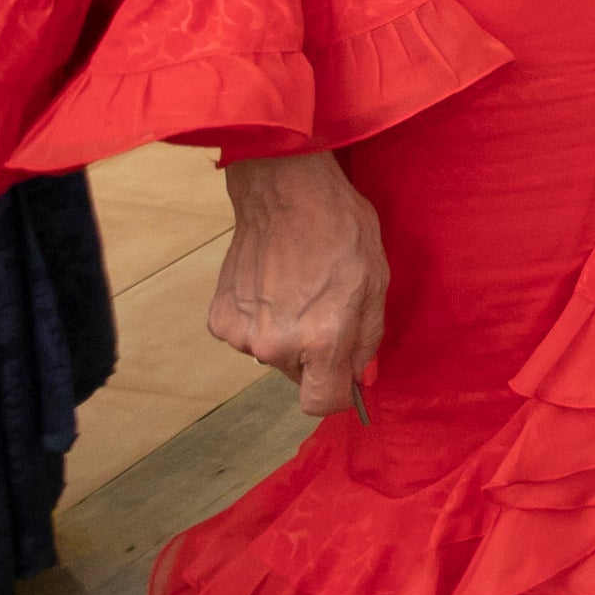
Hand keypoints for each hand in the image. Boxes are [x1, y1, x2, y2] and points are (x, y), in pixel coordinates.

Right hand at [212, 152, 386, 416]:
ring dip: (286, 335)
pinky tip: (272, 285)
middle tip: (323, 308)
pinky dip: (260, 320)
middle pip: (299, 377)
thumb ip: (368, 338)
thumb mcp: (375, 282)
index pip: (320, 402)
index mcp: (321, 339)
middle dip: (315, 355)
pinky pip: (247, 336)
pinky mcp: (219, 320)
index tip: (344, 376)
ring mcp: (242, 334)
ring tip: (297, 289)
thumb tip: (361, 380)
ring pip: (272, 355)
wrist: (285, 192)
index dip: (337, 393)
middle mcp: (276, 345)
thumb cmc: (340, 229)